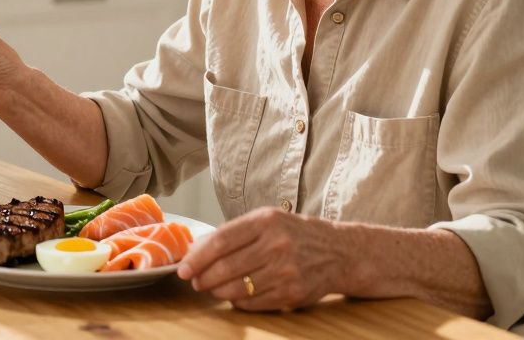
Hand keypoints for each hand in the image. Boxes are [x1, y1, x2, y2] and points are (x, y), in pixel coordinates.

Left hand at [177, 207, 348, 311]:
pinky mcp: (293, 293)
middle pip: (226, 267)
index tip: (183, 267)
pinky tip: (233, 296)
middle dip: (203, 277)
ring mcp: (287, 271)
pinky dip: (238, 301)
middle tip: (194, 281)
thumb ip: (233, 232)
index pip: (221, 241)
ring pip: (238, 288)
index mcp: (266, 221)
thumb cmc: (294, 234)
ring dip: (218, 291)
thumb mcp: (267, 220)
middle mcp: (277, 245)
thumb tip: (196, 250)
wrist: (339, 252)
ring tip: (211, 288)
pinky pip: (254, 303)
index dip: (198, 257)